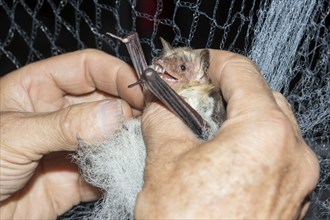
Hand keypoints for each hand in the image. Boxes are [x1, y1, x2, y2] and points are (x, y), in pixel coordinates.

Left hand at [0, 49, 142, 218]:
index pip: (87, 68)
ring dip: (126, 141)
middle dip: (127, 110)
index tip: (140, 90)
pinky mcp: (75, 178)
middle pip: (105, 101)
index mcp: (38, 89)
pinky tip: (126, 171)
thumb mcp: (13, 135)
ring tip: (142, 147)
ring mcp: (69, 146)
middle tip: (147, 121)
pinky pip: (105, 170)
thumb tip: (114, 115)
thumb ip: (64, 124)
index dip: (115, 74)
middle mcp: (58, 114)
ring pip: (110, 136)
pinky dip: (119, 171)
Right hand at [136, 50, 318, 218]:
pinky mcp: (289, 199)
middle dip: (226, 90)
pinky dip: (248, 144)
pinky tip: (219, 155)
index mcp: (265, 133)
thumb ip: (163, 118)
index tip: (195, 64)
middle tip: (195, 95)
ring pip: (270, 126)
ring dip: (237, 117)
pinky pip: (273, 154)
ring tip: (203, 125)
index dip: (213, 62)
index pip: (242, 72)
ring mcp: (296, 179)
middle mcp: (292, 153)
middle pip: (261, 96)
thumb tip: (159, 102)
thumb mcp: (165, 162)